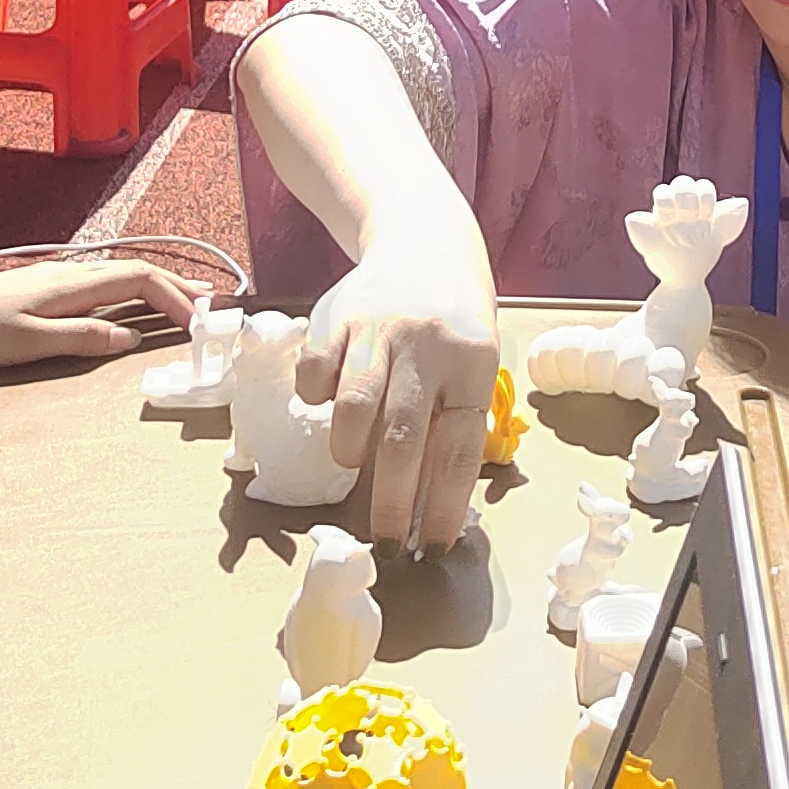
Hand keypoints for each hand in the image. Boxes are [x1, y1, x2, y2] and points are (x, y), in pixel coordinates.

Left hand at [0, 256, 194, 375]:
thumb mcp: (25, 343)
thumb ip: (80, 338)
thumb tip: (129, 340)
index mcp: (69, 286)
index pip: (139, 279)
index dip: (175, 296)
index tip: (201, 322)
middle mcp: (65, 278)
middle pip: (134, 274)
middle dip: (175, 288)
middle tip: (210, 306)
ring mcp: (51, 284)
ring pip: (117, 281)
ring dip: (154, 292)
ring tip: (180, 307)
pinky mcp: (37, 296)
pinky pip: (98, 292)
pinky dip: (127, 299)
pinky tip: (126, 313)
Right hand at [299, 235, 499, 552]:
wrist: (423, 242)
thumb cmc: (454, 323)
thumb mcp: (474, 363)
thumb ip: (455, 421)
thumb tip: (434, 507)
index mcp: (472, 360)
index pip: (458, 447)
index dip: (443, 504)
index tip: (432, 546)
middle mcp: (426, 344)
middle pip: (403, 439)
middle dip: (391, 504)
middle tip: (385, 545)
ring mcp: (378, 329)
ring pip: (354, 410)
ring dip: (352, 454)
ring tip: (357, 463)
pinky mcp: (335, 318)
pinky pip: (314, 375)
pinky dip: (316, 401)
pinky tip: (329, 404)